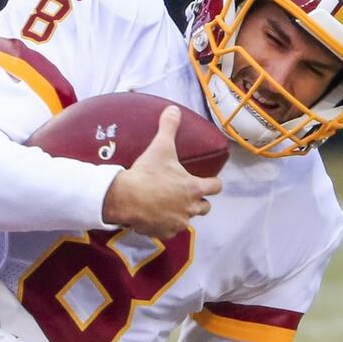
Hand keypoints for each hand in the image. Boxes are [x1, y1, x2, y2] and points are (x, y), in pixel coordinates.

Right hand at [102, 106, 221, 238]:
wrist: (126, 198)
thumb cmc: (148, 173)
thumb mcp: (160, 147)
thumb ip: (169, 127)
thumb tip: (173, 108)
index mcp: (194, 188)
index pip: (216, 187)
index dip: (212, 182)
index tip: (206, 180)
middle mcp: (191, 208)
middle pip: (205, 207)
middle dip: (197, 201)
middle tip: (184, 193)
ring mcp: (178, 223)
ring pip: (187, 220)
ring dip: (181, 214)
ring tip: (168, 205)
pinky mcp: (164, 233)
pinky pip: (169, 231)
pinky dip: (164, 225)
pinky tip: (155, 217)